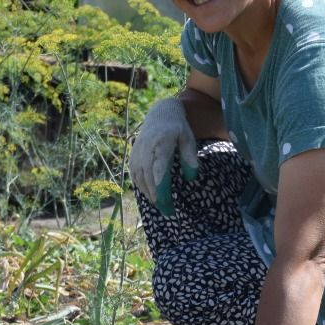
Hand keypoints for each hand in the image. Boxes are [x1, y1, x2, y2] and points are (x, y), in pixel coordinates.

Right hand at [128, 96, 197, 214]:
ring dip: (148, 193)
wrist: (160, 114)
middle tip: (167, 211)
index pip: (158, 167)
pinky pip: (134, 174)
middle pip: (148, 176)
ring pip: (139, 177)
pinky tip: (150, 195)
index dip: (160, 185)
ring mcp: (137, 152)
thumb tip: (191, 178)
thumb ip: (190, 157)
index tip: (165, 200)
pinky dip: (141, 186)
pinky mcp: (133, 156)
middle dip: (157, 195)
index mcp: (161, 142)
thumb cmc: (178, 128)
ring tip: (160, 206)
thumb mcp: (188, 138)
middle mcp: (146, 148)